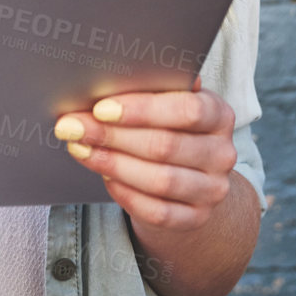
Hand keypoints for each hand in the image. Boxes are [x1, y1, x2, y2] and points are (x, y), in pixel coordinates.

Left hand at [53, 75, 237, 232]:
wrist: (189, 176)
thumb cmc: (167, 126)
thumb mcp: (165, 102)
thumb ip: (147, 89)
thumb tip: (104, 78)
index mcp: (219, 114)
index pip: (187, 110)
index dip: (142, 110)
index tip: (101, 109)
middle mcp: (222, 153)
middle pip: (165, 146)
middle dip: (112, 136)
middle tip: (73, 127)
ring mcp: (213, 189)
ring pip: (160, 180)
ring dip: (112, 164)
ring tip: (81, 149)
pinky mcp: (196, 218)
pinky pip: (157, 211)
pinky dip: (125, 193)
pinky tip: (104, 177)